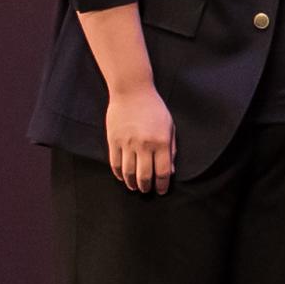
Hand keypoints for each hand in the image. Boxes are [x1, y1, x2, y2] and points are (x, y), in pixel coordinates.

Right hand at [103, 76, 177, 195]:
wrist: (132, 91)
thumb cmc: (154, 108)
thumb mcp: (169, 126)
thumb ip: (171, 149)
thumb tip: (169, 171)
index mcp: (161, 142)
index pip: (162, 172)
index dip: (162, 185)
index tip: (161, 191)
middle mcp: (144, 145)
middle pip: (144, 176)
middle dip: (146, 187)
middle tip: (147, 191)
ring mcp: (127, 144)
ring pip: (128, 173)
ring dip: (132, 183)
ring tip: (135, 187)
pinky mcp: (113, 141)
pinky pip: (115, 163)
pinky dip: (118, 174)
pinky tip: (122, 177)